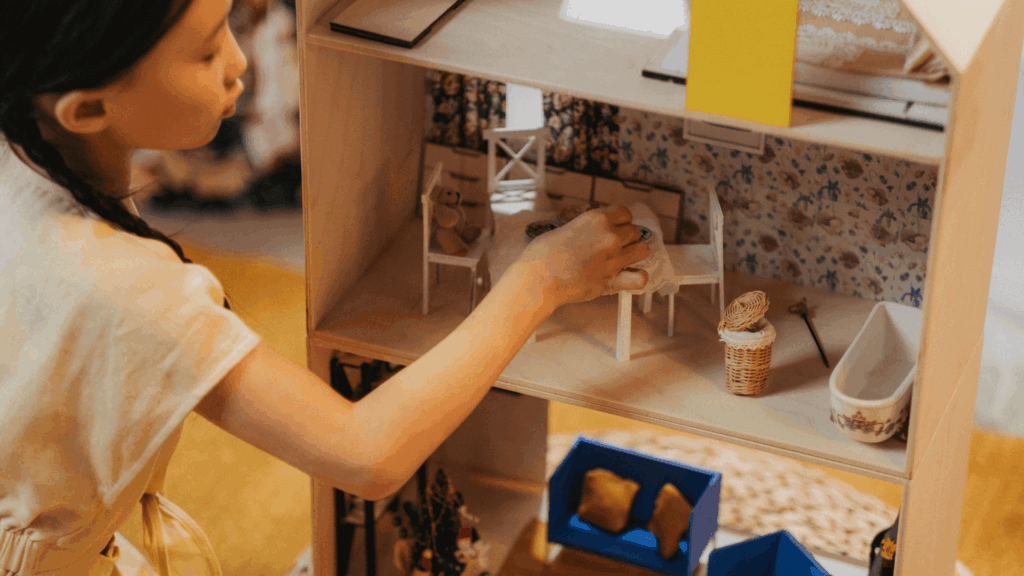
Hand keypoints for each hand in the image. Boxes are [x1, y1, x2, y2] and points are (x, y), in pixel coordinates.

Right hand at [513, 205, 649, 308]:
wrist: (538, 279)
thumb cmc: (542, 255)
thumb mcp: (563, 229)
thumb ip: (583, 231)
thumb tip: (587, 236)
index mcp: (597, 219)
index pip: (625, 213)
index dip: (620, 220)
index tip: (615, 227)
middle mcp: (610, 236)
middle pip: (635, 231)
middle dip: (627, 237)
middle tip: (615, 245)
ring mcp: (614, 259)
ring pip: (643, 250)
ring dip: (634, 253)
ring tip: (622, 259)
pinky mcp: (612, 280)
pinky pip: (640, 277)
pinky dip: (638, 277)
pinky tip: (628, 276)